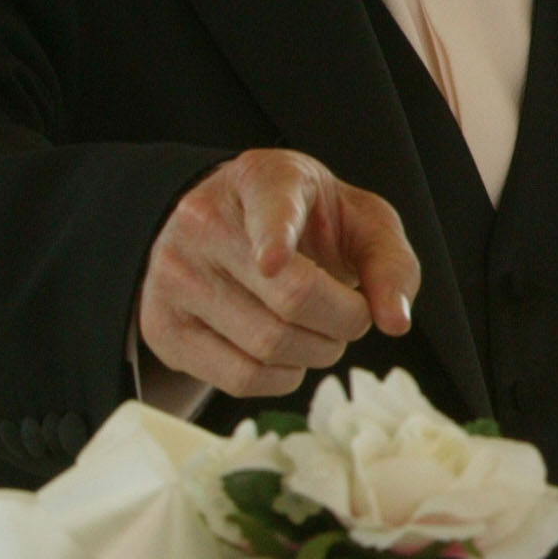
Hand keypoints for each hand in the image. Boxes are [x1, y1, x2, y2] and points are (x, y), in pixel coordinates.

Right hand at [137, 149, 418, 399]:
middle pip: (291, 298)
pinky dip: (282, 378)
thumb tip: (395, 321)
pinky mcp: (162, 327)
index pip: (268, 207)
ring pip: (266, 345)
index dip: (274, 235)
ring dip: (318, 352)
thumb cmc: (311, 224)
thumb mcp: (361, 221)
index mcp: (261, 180)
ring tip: (322, 331)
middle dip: (345, 322)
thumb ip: (391, 263)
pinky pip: (238, 377)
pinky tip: (289, 355)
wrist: (235, 229)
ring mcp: (173, 277)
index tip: (273, 259)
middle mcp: (204, 223)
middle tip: (352, 316)